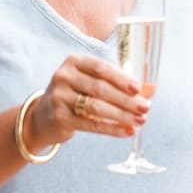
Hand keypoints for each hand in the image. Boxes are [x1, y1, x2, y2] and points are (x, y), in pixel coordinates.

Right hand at [26, 54, 150, 150]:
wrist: (43, 117)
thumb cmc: (75, 95)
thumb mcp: (90, 83)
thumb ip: (117, 84)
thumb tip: (150, 90)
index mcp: (73, 62)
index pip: (100, 68)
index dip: (121, 78)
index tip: (139, 89)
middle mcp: (63, 77)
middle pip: (100, 89)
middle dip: (126, 100)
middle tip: (146, 107)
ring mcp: (59, 97)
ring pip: (96, 107)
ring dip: (122, 115)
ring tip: (140, 120)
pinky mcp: (60, 118)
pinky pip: (91, 124)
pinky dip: (112, 128)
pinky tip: (127, 130)